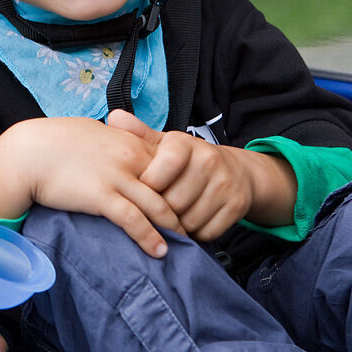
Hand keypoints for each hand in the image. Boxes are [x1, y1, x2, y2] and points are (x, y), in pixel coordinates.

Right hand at [0, 117, 184, 257]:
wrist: (29, 151)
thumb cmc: (56, 140)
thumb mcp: (95, 132)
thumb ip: (117, 140)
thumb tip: (125, 146)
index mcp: (130, 140)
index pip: (172, 163)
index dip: (184, 184)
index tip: (190, 201)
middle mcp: (130, 157)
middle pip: (173, 186)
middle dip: (187, 209)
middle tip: (194, 228)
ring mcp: (117, 177)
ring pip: (159, 206)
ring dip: (174, 228)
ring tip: (183, 244)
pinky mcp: (101, 196)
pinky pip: (134, 220)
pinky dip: (150, 238)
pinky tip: (159, 251)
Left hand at [108, 110, 295, 239]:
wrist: (234, 171)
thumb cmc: (185, 161)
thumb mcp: (162, 145)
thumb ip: (138, 134)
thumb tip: (113, 117)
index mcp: (185, 143)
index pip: (164, 166)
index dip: (149, 184)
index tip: (143, 189)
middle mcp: (209, 159)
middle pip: (173, 201)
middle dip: (160, 210)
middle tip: (156, 209)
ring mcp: (226, 183)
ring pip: (189, 220)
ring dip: (177, 225)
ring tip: (172, 216)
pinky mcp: (237, 205)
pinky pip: (207, 232)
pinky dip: (195, 234)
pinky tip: (190, 223)